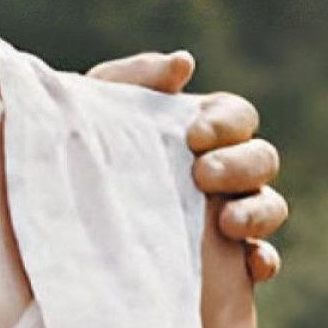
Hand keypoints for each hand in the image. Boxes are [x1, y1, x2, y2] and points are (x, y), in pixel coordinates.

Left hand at [85, 49, 288, 283]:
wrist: (57, 223)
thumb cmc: (78, 153)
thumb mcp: (96, 110)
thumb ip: (137, 78)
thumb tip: (185, 62)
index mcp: (199, 130)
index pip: (237, 115)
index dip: (226, 123)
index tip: (192, 136)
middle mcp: (223, 171)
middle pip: (262, 158)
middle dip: (240, 165)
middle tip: (201, 176)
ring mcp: (229, 217)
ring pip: (270, 207)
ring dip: (258, 211)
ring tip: (226, 223)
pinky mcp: (226, 264)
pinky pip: (264, 261)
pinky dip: (265, 259)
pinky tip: (251, 265)